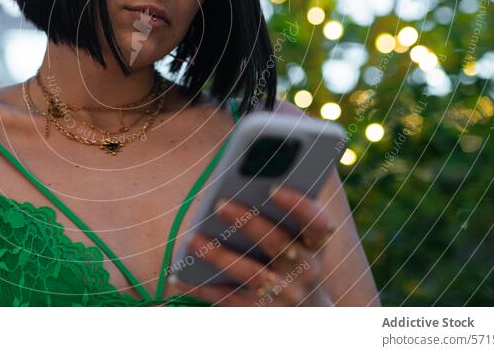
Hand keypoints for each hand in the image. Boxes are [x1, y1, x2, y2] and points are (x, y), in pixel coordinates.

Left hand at [169, 186, 335, 305]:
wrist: (306, 313)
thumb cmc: (292, 258)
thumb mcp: (299, 240)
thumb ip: (280, 213)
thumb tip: (242, 180)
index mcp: (315, 244)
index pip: (316, 222)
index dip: (298, 205)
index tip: (272, 187)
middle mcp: (306, 270)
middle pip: (276, 243)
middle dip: (247, 222)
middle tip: (218, 203)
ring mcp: (284, 294)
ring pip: (249, 272)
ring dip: (218, 255)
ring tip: (191, 239)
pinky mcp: (261, 313)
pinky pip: (227, 299)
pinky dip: (200, 289)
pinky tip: (178, 277)